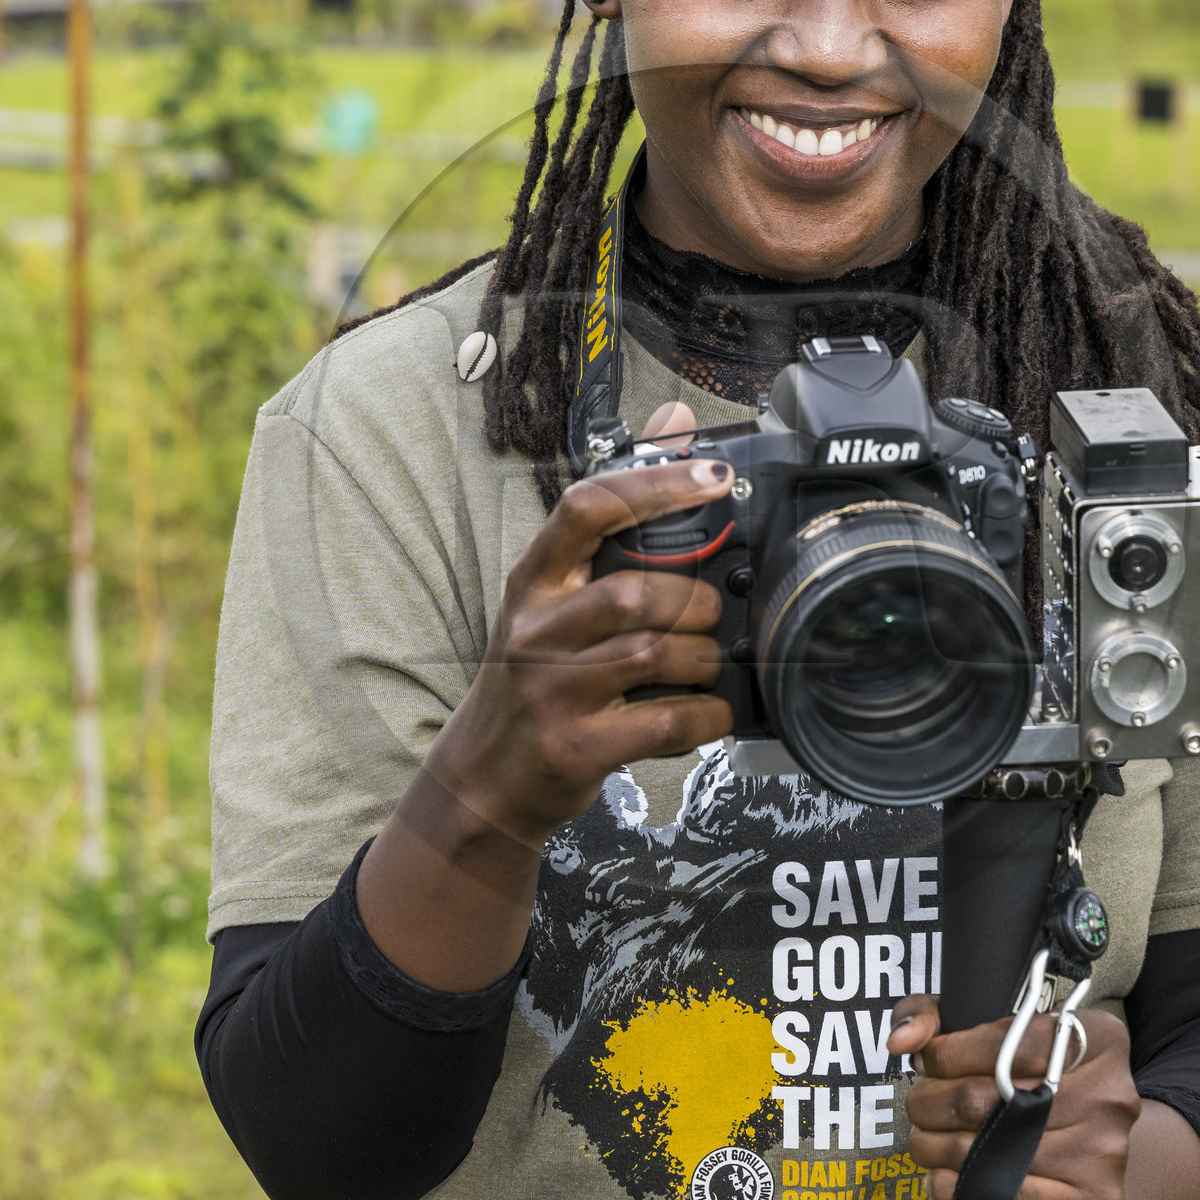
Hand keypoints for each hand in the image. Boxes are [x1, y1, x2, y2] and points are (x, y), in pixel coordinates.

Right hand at [430, 446, 734, 847]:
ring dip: (704, 660)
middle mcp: (538, 630)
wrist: (486, 776)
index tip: (713, 476)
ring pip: (659, 654)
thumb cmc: (537, 676)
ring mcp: (554, 691)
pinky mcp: (577, 746)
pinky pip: (666, 721)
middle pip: (640, 593)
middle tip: (709, 617)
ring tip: (704, 665)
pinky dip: (704, 716)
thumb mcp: (555, 597)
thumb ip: (616, 522)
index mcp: (535, 582)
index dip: (656, 485)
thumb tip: (676, 424)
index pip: (589, 508)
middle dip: (697, 605)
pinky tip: (705, 711)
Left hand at [891, 996, 1142, 1199]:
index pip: (1005, 1040)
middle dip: (931, 1105)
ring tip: (926, 1145)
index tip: (927, 1064)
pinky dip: (959, 1193)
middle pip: (988, 1098)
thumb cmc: (1032, 1088)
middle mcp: (1110, 1094)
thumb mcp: (993, 1032)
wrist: (1090, 1164)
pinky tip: (945, 1183)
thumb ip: (935, 1015)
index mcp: (1097, 1038)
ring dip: (935, 1150)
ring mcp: (1107, 1155)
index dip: (948, 1054)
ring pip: (989, 1154)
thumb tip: (903, 1039)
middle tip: (919, 1110)